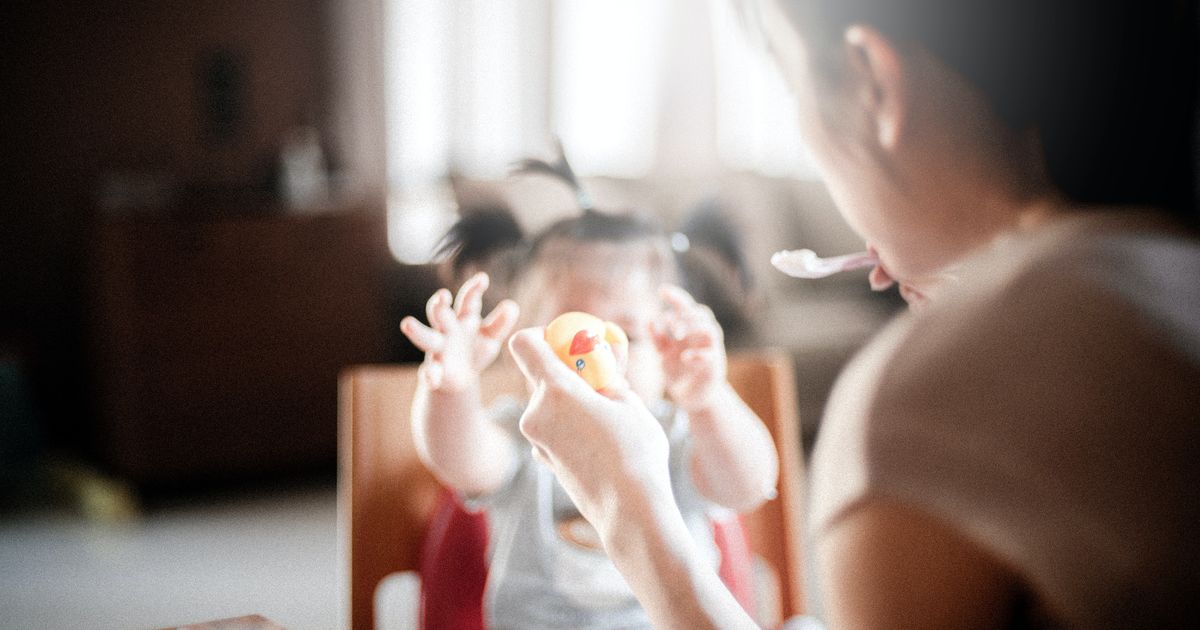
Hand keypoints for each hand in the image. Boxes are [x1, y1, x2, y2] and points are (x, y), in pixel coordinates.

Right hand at [400, 272, 519, 391]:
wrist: (460, 380)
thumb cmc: (475, 351)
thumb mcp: (491, 338)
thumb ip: (500, 323)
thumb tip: (512, 306)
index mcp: (463, 319)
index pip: (467, 301)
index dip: (473, 289)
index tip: (483, 279)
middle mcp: (447, 330)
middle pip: (440, 314)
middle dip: (439, 305)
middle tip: (441, 296)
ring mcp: (438, 350)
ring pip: (426, 338)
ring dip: (418, 331)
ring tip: (407, 323)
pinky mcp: (435, 371)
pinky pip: (429, 372)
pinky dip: (429, 374)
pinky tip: (432, 377)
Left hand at [507, 328, 672, 541]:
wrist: (630, 511)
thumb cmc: (636, 453)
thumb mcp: (630, 402)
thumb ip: (609, 375)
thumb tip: (604, 356)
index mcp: (556, 391)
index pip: (524, 344)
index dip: (542, 335)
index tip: (567, 342)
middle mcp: (536, 413)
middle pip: (538, 374)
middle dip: (566, 370)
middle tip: (599, 376)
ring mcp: (536, 440)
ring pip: (547, 403)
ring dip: (570, 398)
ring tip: (607, 412)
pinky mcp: (542, 459)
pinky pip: (551, 427)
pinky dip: (568, 423)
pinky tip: (599, 438)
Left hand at [651, 285, 726, 412]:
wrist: (693, 397)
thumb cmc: (679, 372)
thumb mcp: (664, 354)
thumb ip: (657, 338)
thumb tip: (649, 319)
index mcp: (691, 330)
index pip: (687, 307)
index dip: (677, 297)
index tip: (662, 290)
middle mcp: (703, 337)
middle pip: (702, 314)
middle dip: (685, 314)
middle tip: (668, 320)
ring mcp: (711, 351)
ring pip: (711, 329)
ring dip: (693, 328)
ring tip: (676, 334)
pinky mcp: (714, 367)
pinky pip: (711, 355)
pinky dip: (697, 354)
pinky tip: (684, 357)